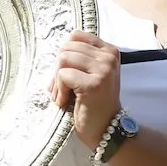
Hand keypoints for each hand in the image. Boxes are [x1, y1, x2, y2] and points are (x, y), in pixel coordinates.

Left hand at [49, 30, 121, 150]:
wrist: (107, 129)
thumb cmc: (94, 102)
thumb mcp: (91, 73)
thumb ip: (80, 58)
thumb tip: (56, 50)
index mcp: (109, 50)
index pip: (75, 36)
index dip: (65, 54)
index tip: (68, 73)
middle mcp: (109, 56)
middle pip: (66, 48)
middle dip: (58, 70)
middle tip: (62, 89)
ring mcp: (104, 69)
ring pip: (63, 59)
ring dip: (56, 81)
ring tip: (63, 96)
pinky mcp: (94, 84)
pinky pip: (63, 75)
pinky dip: (59, 91)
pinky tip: (65, 102)